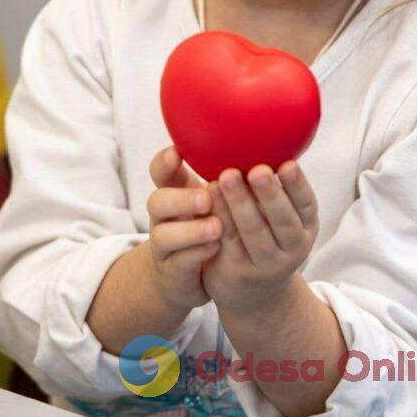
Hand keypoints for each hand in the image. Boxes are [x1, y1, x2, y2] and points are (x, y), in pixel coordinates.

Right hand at [146, 144, 222, 311]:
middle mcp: (164, 217)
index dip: (165, 161)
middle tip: (207, 197)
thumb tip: (259, 141)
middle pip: (157, 201)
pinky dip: (196, 254)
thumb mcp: (213, 198)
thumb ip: (226, 175)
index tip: (179, 151)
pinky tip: (216, 247)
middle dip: (182, 198)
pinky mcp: (171, 271)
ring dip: (191, 231)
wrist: (184, 276)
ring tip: (217, 227)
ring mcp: (165, 246)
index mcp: (174, 192)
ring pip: (163, 236)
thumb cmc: (204, 224)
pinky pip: (178, 263)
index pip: (160, 171)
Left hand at [201, 161, 318, 315]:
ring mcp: (264, 265)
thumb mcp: (285, 220)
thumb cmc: (268, 238)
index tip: (287, 164)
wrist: (253, 295)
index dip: (298, 185)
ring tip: (225, 177)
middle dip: (269, 194)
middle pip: (281, 221)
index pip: (306, 205)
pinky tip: (209, 196)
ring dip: (239, 204)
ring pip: (253, 233)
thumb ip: (279, 190)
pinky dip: (219, 217)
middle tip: (256, 169)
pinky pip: (228, 242)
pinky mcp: (236, 272)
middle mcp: (291, 249)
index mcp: (305, 228)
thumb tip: (268, 134)